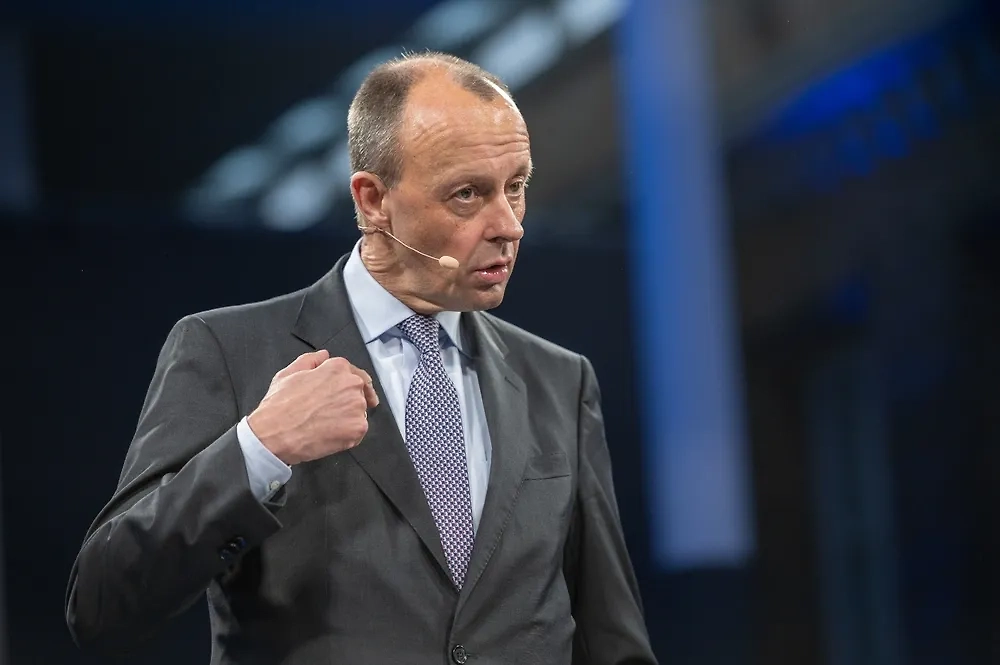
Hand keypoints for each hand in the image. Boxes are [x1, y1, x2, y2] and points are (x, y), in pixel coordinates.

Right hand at [247, 350, 379, 464]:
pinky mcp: (358, 428)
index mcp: (337, 368)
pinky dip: (348, 435)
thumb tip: (323, 356)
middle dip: (348, 401)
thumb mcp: (288, 374)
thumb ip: (310, 361)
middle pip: (359, 392)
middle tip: (330, 413)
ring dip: (348, 418)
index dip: (348, 384)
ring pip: (359, 412)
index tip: (351, 392)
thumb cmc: (279, 407)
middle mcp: (351, 385)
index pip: (355, 373)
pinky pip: (358, 431)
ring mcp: (357, 407)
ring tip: (324, 425)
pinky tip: (329, 435)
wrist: (274, 435)